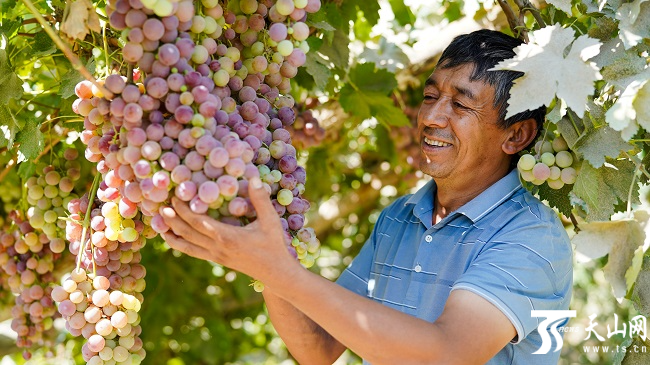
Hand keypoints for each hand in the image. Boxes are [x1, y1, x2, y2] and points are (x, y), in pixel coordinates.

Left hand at [160, 177, 299, 282]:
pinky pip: (193, 252)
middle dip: (172, 219)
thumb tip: (253, 178)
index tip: (174, 197)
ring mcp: (215, 256)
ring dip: (171, 234)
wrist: (276, 273)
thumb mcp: (270, 221)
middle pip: (187, 233)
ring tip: (159, 223)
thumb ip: (260, 200)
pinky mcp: (217, 260)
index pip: (197, 222)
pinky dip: (180, 244)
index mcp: (227, 237)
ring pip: (186, 245)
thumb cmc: (274, 246)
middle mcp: (217, 248)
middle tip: (160, 205)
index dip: (183, 210)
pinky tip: (174, 238)